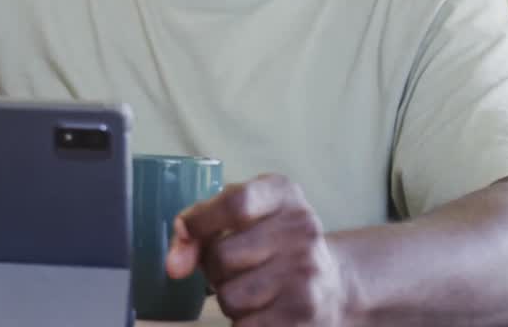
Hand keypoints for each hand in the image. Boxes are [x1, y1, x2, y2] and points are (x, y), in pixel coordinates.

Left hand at [166, 174, 351, 325]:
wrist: (334, 283)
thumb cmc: (271, 244)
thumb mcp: (244, 218)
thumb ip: (200, 228)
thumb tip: (174, 265)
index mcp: (282, 194)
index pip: (235, 202)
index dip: (200, 220)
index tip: (184, 233)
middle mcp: (301, 229)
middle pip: (222, 255)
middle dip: (212, 268)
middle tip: (230, 267)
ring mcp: (306, 272)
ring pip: (229, 296)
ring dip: (227, 298)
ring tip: (248, 287)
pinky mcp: (303, 312)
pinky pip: (243, 325)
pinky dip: (242, 322)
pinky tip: (261, 309)